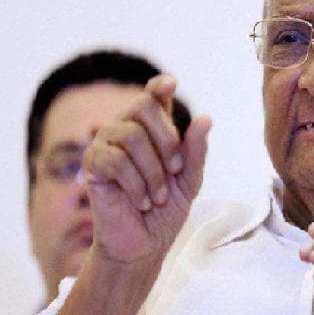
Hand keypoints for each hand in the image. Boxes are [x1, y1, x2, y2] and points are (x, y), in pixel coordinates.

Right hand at [83, 74, 210, 268]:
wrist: (145, 244)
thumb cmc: (167, 210)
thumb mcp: (190, 180)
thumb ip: (196, 151)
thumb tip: (206, 118)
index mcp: (153, 130)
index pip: (152, 95)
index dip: (160, 85)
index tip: (171, 83)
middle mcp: (127, 130)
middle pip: (143, 106)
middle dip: (167, 139)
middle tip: (175, 170)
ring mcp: (106, 145)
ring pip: (130, 134)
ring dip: (152, 170)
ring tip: (157, 196)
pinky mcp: (92, 166)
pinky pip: (114, 160)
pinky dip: (135, 184)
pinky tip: (142, 201)